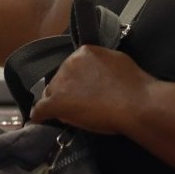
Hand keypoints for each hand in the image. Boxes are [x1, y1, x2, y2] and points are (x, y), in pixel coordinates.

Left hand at [29, 46, 154, 134]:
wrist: (135, 103)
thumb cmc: (133, 85)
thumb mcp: (116, 63)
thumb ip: (100, 66)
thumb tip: (96, 73)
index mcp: (83, 52)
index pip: (71, 68)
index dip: (75, 82)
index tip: (82, 91)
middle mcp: (69, 63)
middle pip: (59, 80)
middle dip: (66, 92)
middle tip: (80, 105)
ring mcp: (61, 83)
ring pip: (50, 94)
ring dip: (58, 103)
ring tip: (71, 115)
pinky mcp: (57, 102)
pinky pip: (40, 109)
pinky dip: (39, 116)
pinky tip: (39, 121)